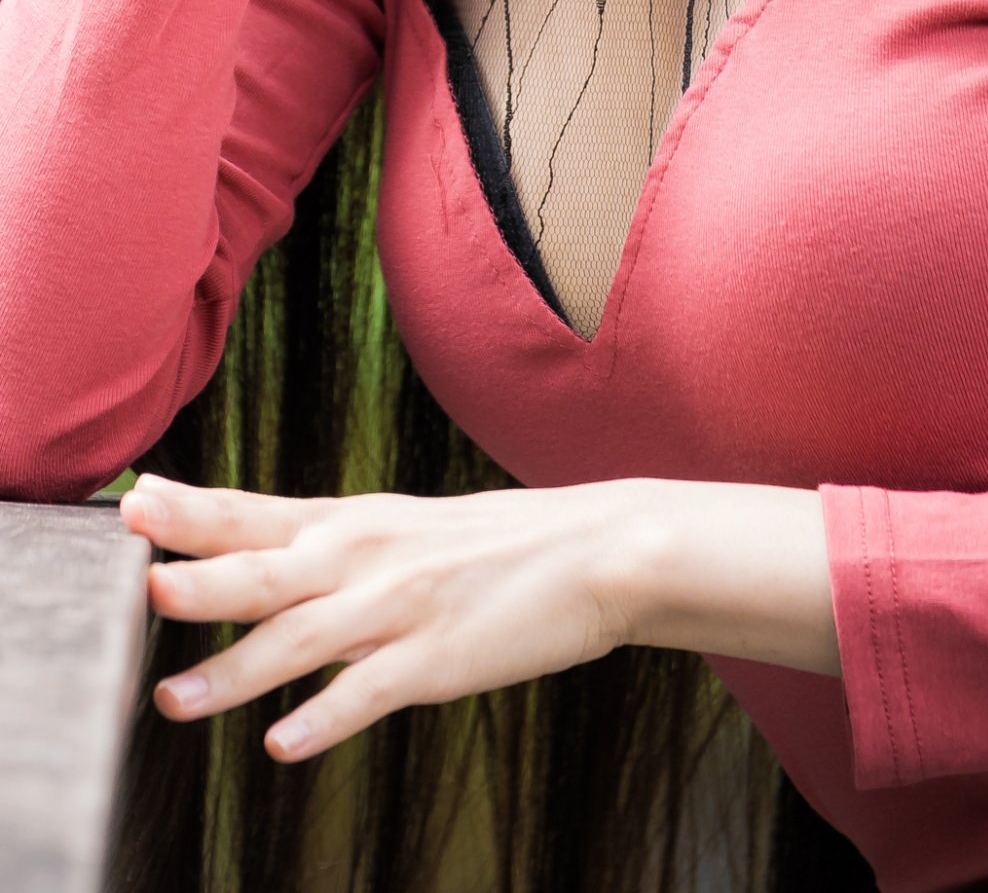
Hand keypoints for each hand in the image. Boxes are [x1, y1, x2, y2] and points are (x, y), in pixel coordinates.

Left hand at [120, 472, 627, 762]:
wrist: (597, 549)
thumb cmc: (497, 545)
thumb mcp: (404, 529)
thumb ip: (334, 546)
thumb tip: (265, 556)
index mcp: (355, 522)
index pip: (257, 513)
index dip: (194, 510)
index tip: (133, 500)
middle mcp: (367, 557)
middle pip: (265, 568)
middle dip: (197, 576)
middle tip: (137, 582)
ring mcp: (401, 607)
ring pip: (302, 639)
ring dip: (234, 670)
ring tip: (175, 698)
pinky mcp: (438, 657)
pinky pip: (369, 693)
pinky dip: (324, 717)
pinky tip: (283, 743)